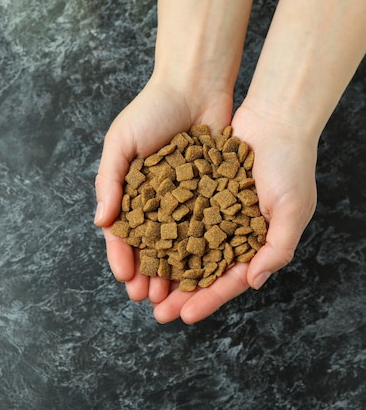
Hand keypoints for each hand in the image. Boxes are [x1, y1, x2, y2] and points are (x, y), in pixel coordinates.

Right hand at [94, 78, 232, 304]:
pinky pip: (205, 227)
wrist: (195, 84)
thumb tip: (101, 222)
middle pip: (149, 246)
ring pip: (177, 244)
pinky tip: (203, 270)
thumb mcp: (121, 142)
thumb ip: (109, 181)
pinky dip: (202, 250)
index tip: (125, 278)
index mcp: (129, 191)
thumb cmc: (151, 110)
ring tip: (173, 294)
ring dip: (173, 270)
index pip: (122, 232)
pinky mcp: (210, 193)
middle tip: (149, 297)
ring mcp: (184, 199)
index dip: (122, 256)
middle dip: (147, 272)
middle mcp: (155, 200)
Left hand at [151, 105, 317, 322]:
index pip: (228, 279)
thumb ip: (277, 247)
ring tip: (143, 285)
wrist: (274, 118)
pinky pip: (175, 217)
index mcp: (256, 243)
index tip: (185, 316)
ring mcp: (212, 212)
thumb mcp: (291, 208)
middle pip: (200, 270)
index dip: (207, 299)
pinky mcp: (197, 192)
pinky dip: (161, 232)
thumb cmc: (291, 163)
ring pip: (183, 247)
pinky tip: (142, 246)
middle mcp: (231, 231)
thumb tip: (253, 281)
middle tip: (156, 311)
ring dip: (164, 268)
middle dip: (179, 292)